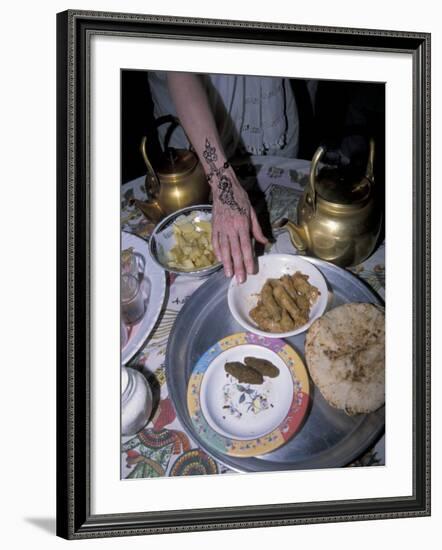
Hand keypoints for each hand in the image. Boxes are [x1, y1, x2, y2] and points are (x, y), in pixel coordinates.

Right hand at [211, 167, 267, 282]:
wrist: (223, 187)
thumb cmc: (240, 198)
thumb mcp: (252, 211)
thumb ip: (257, 229)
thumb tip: (265, 242)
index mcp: (242, 224)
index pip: (246, 247)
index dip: (248, 260)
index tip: (250, 271)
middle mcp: (231, 228)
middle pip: (235, 251)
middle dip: (237, 267)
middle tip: (239, 280)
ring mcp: (221, 228)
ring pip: (224, 249)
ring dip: (226, 263)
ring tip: (228, 275)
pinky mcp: (214, 227)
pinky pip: (215, 242)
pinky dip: (217, 252)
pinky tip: (220, 260)